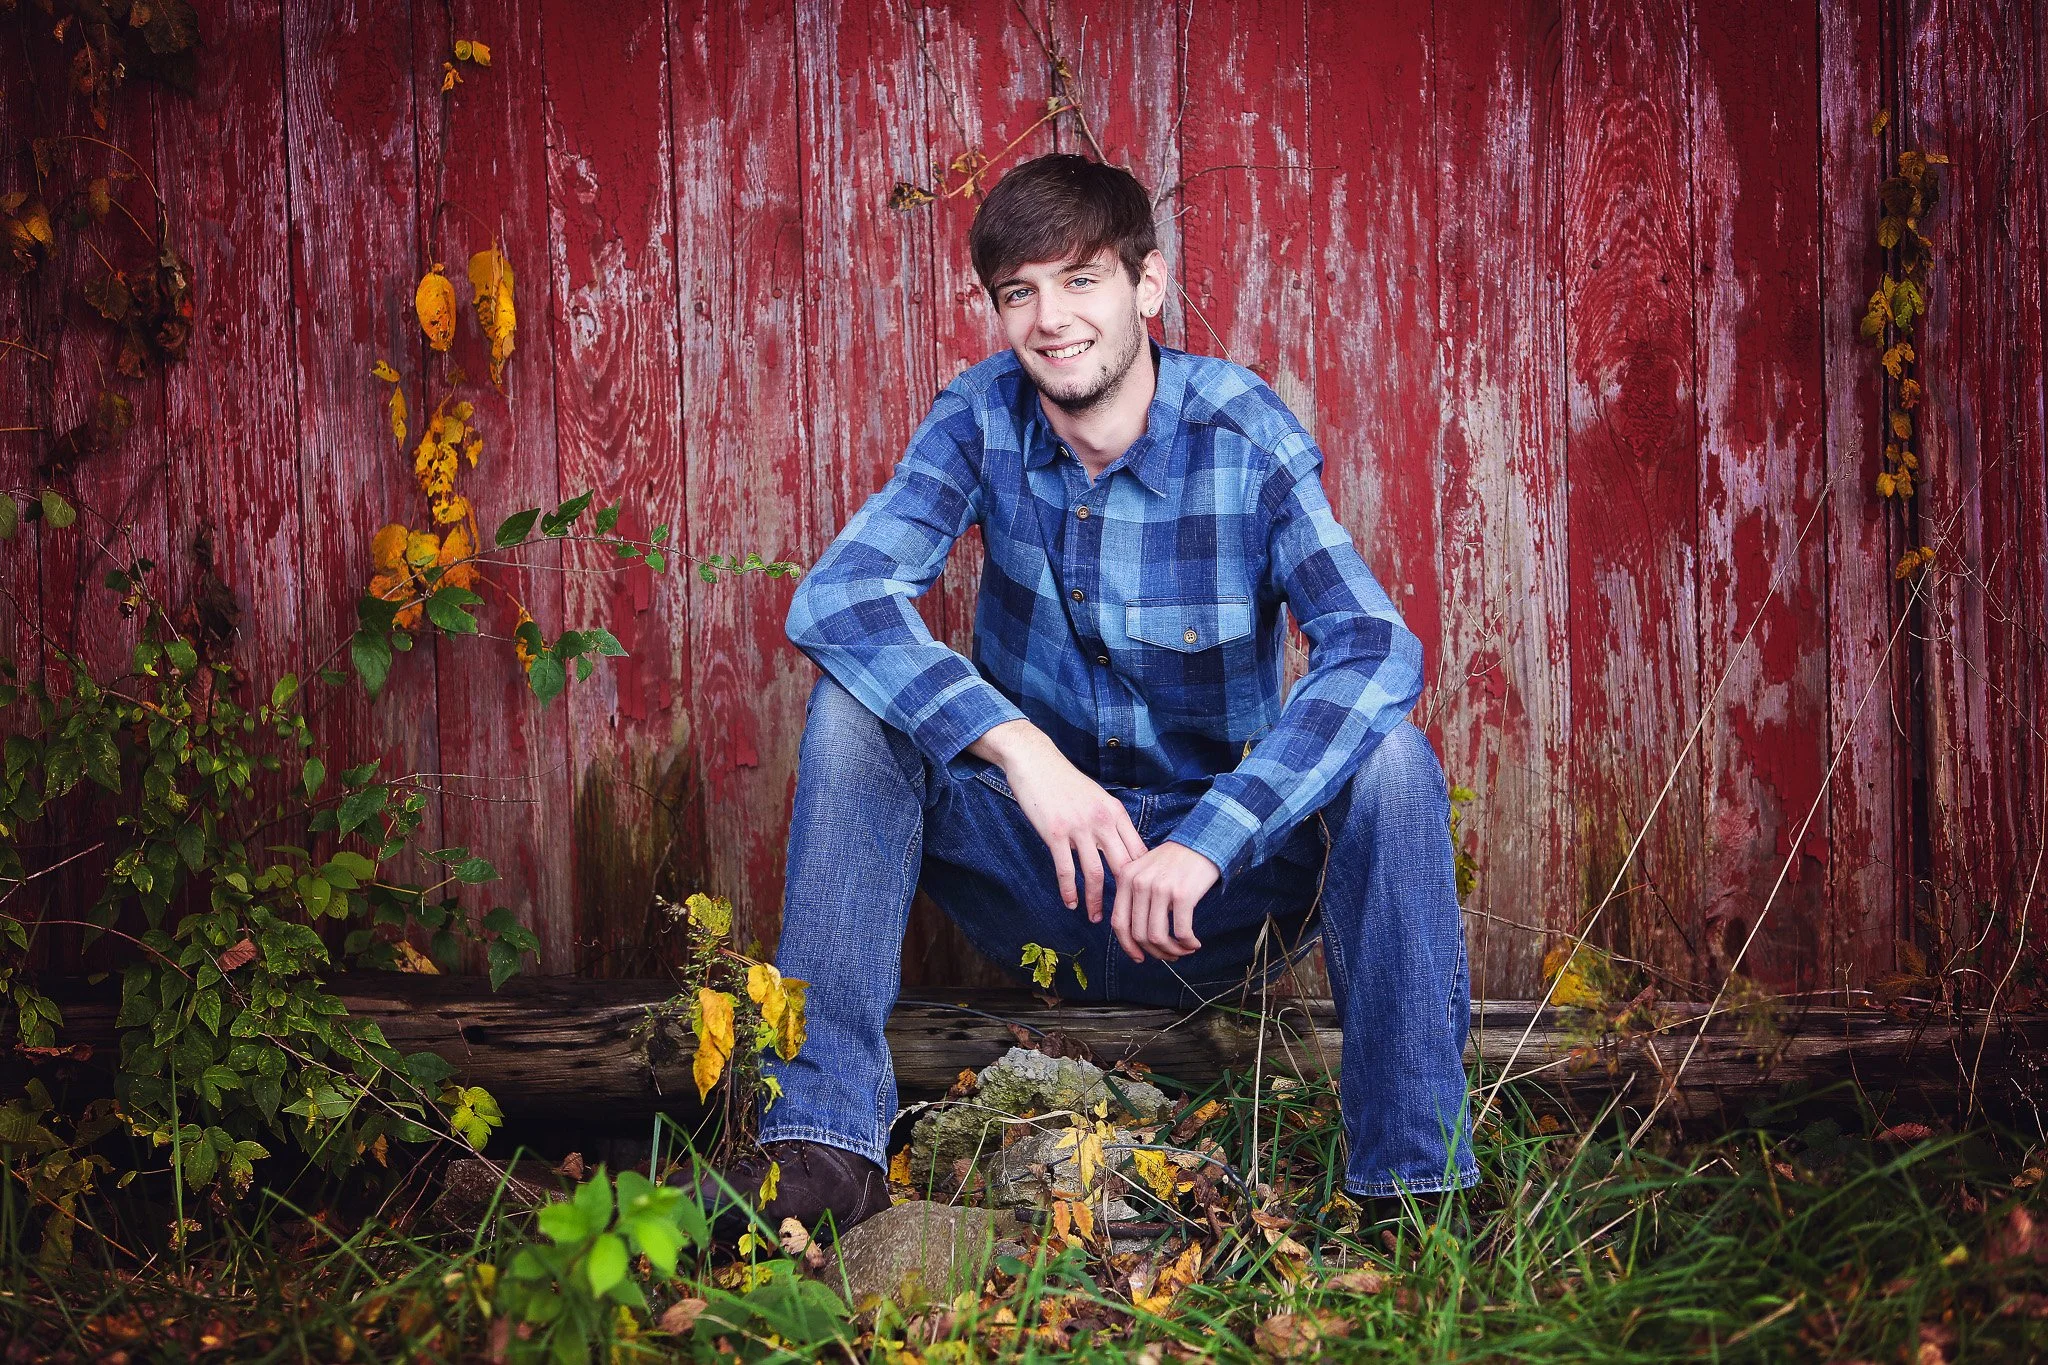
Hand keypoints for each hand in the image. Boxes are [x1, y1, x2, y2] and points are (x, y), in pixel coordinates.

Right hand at [969, 720, 1147, 922]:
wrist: (1036, 762)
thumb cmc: (1065, 782)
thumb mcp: (1096, 798)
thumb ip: (1109, 822)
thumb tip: (1120, 849)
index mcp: (1115, 813)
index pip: (1138, 852)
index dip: (1142, 878)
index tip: (1141, 896)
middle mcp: (1102, 821)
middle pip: (1122, 867)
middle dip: (1126, 896)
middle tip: (1125, 916)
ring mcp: (1079, 828)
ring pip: (1095, 874)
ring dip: (1097, 901)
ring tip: (1096, 918)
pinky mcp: (1055, 833)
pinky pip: (1066, 870)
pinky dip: (1069, 891)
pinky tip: (1070, 903)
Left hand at [1109, 841, 1219, 963]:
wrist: (1204, 840)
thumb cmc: (1176, 861)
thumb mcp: (1146, 871)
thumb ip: (1135, 896)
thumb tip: (1135, 938)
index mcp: (1126, 878)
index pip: (1119, 923)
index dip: (1128, 946)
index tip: (1139, 958)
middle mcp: (1139, 883)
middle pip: (1139, 934)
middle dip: (1155, 952)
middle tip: (1171, 955)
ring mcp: (1160, 888)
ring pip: (1158, 937)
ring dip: (1172, 951)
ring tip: (1183, 951)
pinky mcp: (1182, 894)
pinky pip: (1181, 932)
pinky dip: (1188, 944)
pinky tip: (1194, 943)